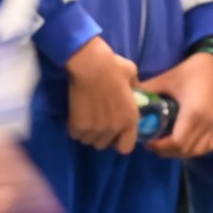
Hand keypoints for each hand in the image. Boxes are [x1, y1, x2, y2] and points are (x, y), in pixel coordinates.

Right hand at [64, 36, 139, 153]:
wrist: (91, 65)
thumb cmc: (113, 67)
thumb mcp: (133, 75)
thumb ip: (136, 88)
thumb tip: (137, 91)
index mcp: (130, 119)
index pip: (126, 148)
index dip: (119, 141)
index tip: (114, 133)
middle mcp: (114, 128)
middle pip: (103, 145)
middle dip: (101, 136)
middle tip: (97, 122)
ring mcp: (96, 129)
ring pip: (88, 141)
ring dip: (87, 132)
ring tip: (86, 118)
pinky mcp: (79, 126)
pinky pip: (75, 134)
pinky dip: (75, 127)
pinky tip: (77, 115)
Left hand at [142, 51, 212, 158]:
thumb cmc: (189, 71)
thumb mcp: (166, 79)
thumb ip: (148, 90)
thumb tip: (130, 100)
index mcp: (193, 112)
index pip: (177, 141)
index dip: (161, 147)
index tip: (148, 142)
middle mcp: (206, 123)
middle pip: (185, 149)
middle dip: (167, 151)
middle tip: (153, 145)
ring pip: (197, 151)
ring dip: (181, 153)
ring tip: (167, 146)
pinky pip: (208, 147)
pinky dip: (195, 150)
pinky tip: (184, 145)